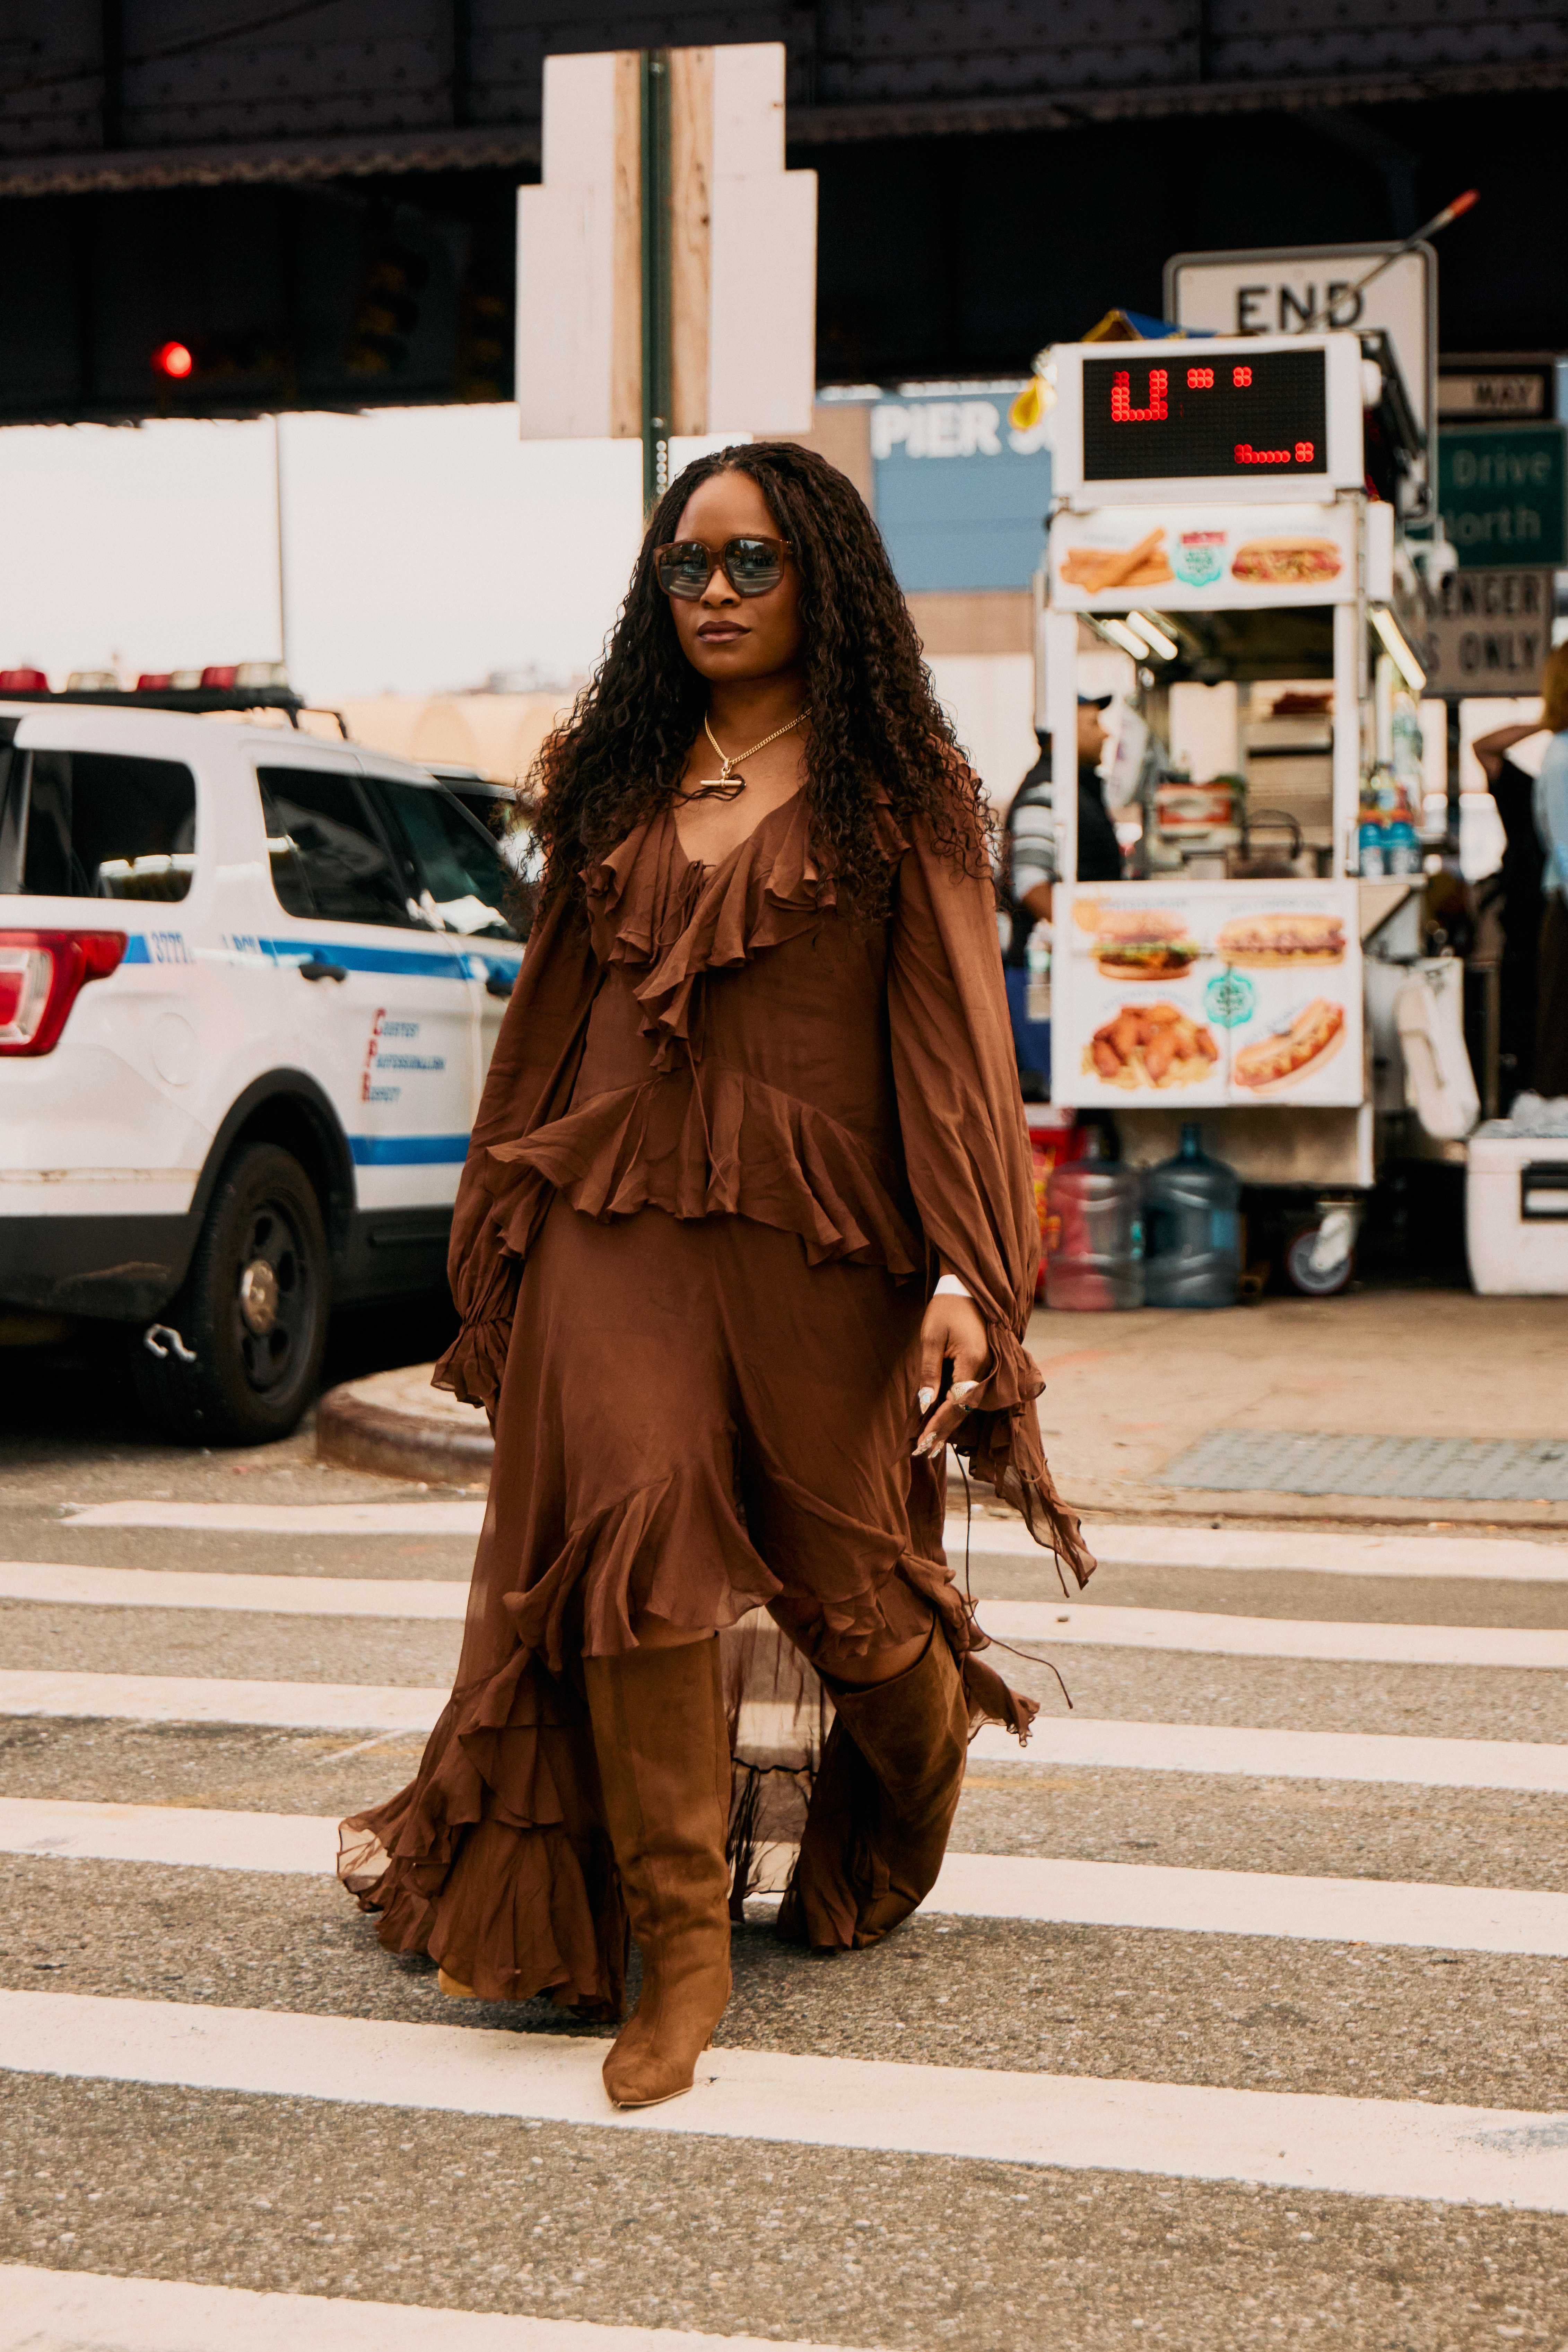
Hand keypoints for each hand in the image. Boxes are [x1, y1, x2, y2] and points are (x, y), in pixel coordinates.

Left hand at [913, 1293, 989, 1458]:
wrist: (966, 1289)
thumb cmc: (945, 1310)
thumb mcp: (931, 1338)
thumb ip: (929, 1373)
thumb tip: (924, 1405)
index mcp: (973, 1361)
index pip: (957, 1403)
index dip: (939, 1424)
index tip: (923, 1442)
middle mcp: (985, 1369)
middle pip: (964, 1409)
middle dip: (944, 1431)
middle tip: (924, 1452)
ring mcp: (987, 1369)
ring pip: (968, 1404)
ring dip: (950, 1424)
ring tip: (932, 1444)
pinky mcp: (983, 1366)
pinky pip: (970, 1394)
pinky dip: (956, 1409)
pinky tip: (944, 1422)